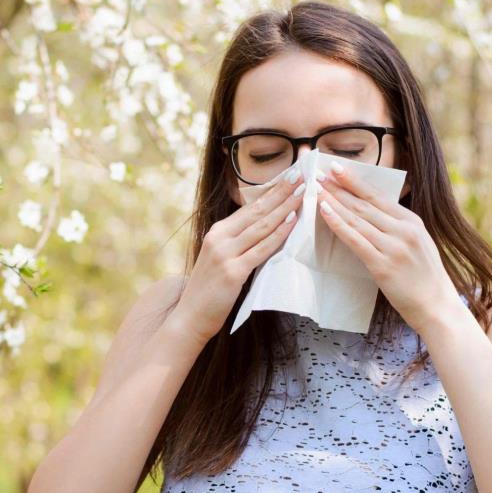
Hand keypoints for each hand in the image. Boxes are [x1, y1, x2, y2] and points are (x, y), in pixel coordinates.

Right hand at [169, 168, 305, 344]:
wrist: (189, 317)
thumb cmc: (208, 291)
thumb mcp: (220, 259)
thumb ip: (238, 243)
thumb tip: (265, 230)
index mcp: (217, 232)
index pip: (250, 207)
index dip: (271, 191)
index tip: (289, 177)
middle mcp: (219, 238)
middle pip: (257, 211)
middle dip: (281, 192)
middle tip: (302, 175)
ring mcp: (225, 254)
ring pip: (261, 226)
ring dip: (284, 207)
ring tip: (302, 193)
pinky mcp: (232, 272)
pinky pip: (261, 249)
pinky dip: (279, 234)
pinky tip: (292, 221)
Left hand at [316, 163, 460, 334]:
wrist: (436, 306)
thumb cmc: (424, 277)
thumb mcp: (418, 243)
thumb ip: (397, 227)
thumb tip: (371, 212)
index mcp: (412, 221)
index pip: (377, 196)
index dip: (354, 181)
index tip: (335, 168)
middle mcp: (403, 230)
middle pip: (364, 204)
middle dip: (339, 187)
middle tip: (318, 174)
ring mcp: (393, 247)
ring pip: (357, 219)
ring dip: (334, 202)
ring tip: (316, 189)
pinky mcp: (383, 265)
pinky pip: (355, 240)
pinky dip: (338, 224)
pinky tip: (324, 212)